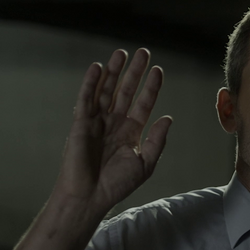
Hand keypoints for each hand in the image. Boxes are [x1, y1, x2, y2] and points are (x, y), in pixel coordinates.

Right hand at [53, 49, 171, 213]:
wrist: (90, 197)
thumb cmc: (117, 184)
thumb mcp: (145, 163)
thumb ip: (157, 140)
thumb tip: (168, 118)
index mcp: (131, 132)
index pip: (143, 103)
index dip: (151, 87)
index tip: (158, 70)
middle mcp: (114, 123)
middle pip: (126, 91)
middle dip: (134, 72)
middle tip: (143, 52)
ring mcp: (97, 122)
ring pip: (106, 90)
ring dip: (114, 71)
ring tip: (122, 53)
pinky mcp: (80, 124)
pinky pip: (86, 99)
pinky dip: (90, 82)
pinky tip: (97, 67)